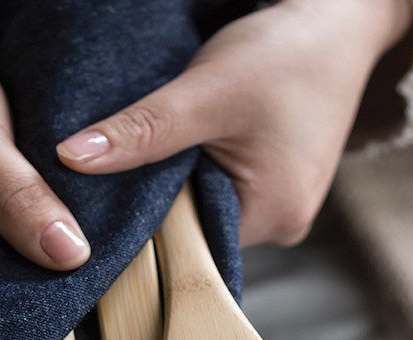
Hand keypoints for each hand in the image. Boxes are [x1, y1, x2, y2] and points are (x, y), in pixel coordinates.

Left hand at [56, 0, 412, 246]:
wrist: (339, 21)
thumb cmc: (285, 53)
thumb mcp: (205, 92)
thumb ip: (141, 131)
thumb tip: (73, 158)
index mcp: (273, 215)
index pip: (187, 244)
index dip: (145, 223)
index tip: (107, 202)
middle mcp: (282, 224)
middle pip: (197, 230)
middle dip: (161, 203)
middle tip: (124, 174)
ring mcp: (281, 206)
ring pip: (207, 210)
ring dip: (179, 187)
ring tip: (158, 159)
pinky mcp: (276, 186)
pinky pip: (224, 194)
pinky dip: (199, 175)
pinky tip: (186, 154)